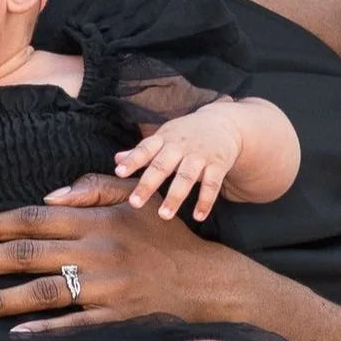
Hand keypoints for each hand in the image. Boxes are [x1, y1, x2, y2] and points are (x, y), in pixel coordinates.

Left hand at [0, 175, 253, 334]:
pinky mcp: (116, 318)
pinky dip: (40, 328)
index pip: (31, 218)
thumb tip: (48, 197)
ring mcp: (106, 287)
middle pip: (25, 255)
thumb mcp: (136, 198)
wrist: (211, 283)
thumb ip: (92, 188)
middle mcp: (97, 250)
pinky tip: (9, 332)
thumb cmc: (167, 237)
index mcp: (97, 218)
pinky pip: (71, 324)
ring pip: (40, 292)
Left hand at [115, 102, 244, 221]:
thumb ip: (142, 151)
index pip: (145, 149)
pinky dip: (205, 201)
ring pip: (186, 177)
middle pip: (163, 165)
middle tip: (134, 203)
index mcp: (164, 139)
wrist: (224, 123)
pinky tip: (198, 217)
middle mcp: (181, 146)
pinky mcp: (218, 165)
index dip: (132, 160)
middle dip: (148, 184)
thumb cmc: (186, 135)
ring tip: (164, 215)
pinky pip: (213, 184)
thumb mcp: (164, 137)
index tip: (119, 172)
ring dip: (175, 197)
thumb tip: (116, 160)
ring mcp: (200, 155)